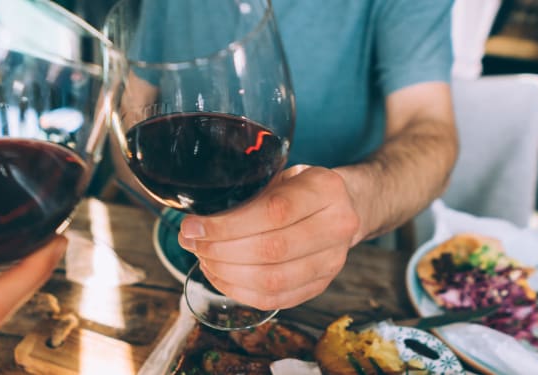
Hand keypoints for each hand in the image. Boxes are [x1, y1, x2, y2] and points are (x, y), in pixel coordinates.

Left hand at [178, 166, 360, 309]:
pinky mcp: (320, 285)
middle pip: (270, 249)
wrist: (344, 207)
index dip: (227, 224)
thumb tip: (197, 222)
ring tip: (203, 258)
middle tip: (192, 243)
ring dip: (226, 273)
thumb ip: (249, 193)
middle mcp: (337, 227)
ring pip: (271, 279)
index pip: (273, 212)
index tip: (193, 226)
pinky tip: (219, 276)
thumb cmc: (302, 188)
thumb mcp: (282, 174)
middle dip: (220, 249)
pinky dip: (239, 291)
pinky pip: (274, 299)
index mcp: (327, 190)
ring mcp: (332, 261)